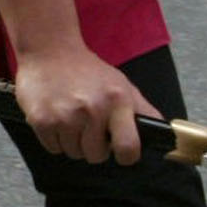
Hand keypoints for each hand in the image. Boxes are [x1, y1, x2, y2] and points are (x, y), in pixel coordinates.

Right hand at [13, 43, 164, 165]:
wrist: (49, 50)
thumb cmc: (88, 70)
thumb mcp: (122, 85)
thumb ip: (143, 111)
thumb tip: (165, 135)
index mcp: (117, 101)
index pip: (128, 148)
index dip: (125, 155)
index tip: (120, 151)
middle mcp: (92, 110)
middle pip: (96, 156)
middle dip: (93, 146)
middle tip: (88, 126)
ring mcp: (65, 116)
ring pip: (73, 153)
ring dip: (72, 141)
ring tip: (70, 118)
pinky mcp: (42, 120)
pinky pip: (53, 148)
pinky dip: (54, 138)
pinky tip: (56, 117)